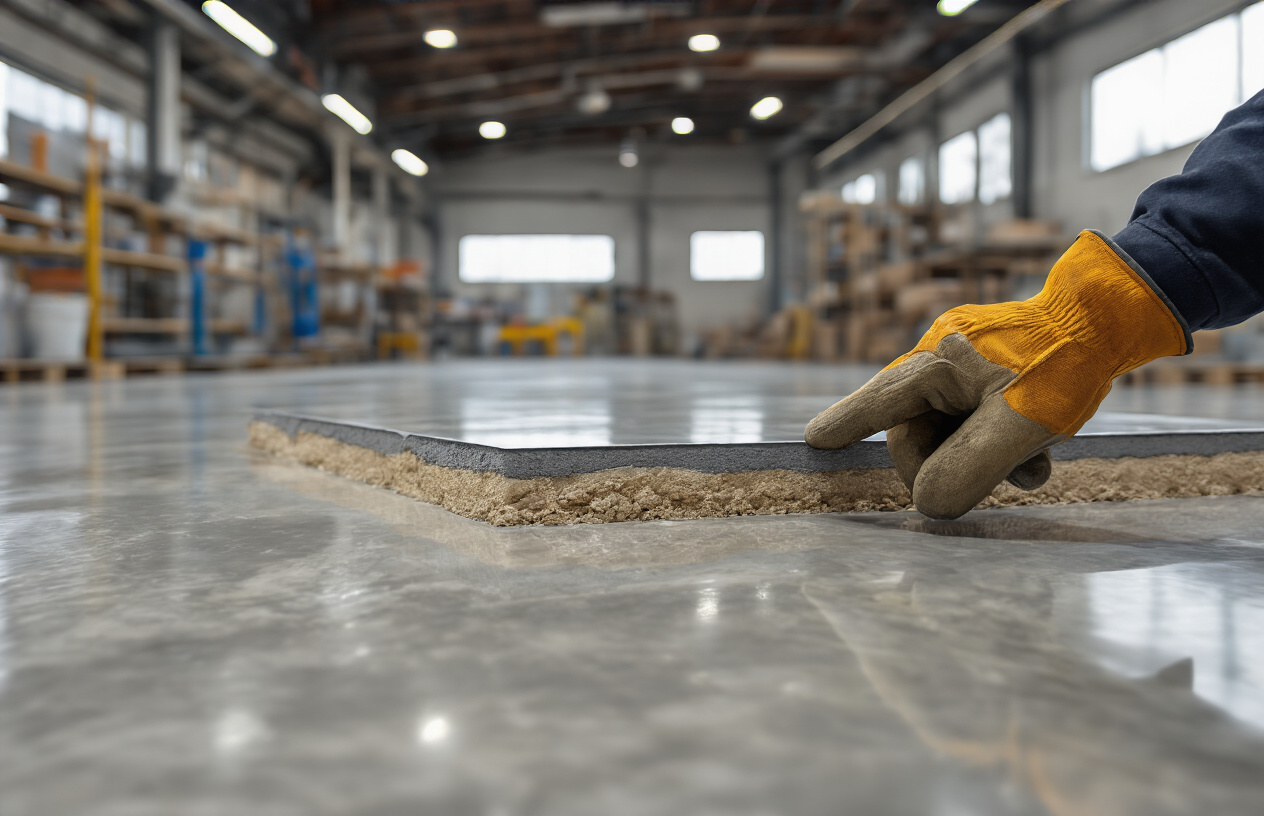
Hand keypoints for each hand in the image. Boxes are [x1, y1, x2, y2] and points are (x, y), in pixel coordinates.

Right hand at [805, 230, 1189, 518]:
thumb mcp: (1022, 425)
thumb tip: (927, 505)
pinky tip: (1035, 453)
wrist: (1112, 319)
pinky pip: (974, 414)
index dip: (844, 426)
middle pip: (917, 429)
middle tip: (989, 486)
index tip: (814, 443)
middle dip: (946, 464)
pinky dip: (996, 440)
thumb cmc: (1065, 365)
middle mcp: (939, 355)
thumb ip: (970, 468)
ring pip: (950, 425)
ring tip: (1029, 469)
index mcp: (936, 364)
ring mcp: (963, 358)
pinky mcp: (988, 365)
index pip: (878, 403)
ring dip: (980, 457)